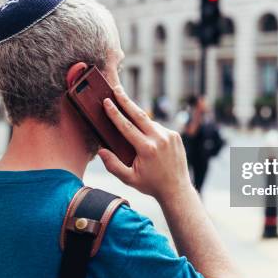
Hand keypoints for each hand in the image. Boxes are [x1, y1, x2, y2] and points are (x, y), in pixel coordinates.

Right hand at [98, 86, 193, 202]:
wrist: (176, 189)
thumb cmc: (151, 184)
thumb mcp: (129, 179)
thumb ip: (113, 165)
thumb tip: (100, 150)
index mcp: (147, 148)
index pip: (127, 126)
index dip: (115, 112)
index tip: (106, 101)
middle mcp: (159, 139)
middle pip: (139, 114)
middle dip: (126, 100)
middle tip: (116, 89)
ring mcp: (169, 135)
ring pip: (149, 122)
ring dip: (138, 118)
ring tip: (127, 114)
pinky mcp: (175, 136)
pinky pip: (158, 128)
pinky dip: (149, 129)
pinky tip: (144, 135)